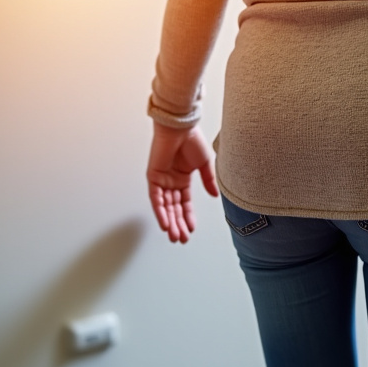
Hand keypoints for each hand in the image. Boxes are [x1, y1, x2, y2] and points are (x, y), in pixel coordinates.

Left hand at [146, 121, 218, 243]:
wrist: (181, 127)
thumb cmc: (192, 140)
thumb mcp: (204, 164)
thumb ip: (208, 181)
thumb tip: (214, 196)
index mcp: (182, 179)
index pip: (185, 203)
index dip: (188, 217)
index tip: (192, 230)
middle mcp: (171, 181)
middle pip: (174, 208)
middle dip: (178, 224)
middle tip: (182, 239)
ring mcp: (161, 180)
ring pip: (165, 207)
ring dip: (170, 222)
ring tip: (175, 236)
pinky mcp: (153, 177)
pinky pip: (156, 199)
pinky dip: (160, 212)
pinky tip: (166, 224)